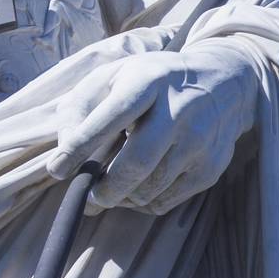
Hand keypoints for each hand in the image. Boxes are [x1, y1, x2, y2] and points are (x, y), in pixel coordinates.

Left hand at [46, 44, 260, 215]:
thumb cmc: (150, 81)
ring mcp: (199, 141)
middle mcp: (178, 110)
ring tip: (109, 187)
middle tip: (86, 195)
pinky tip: (135, 186)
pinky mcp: (210, 167)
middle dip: (105, 187)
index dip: (81, 145)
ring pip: (151, 188)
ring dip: (122, 196)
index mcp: (148, 81)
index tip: (57, 169)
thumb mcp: (113, 76)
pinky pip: (166, 200)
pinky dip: (142, 201)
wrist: (221, 82)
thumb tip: (65, 151)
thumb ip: (80, 106)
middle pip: (137, 161)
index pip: (111, 116)